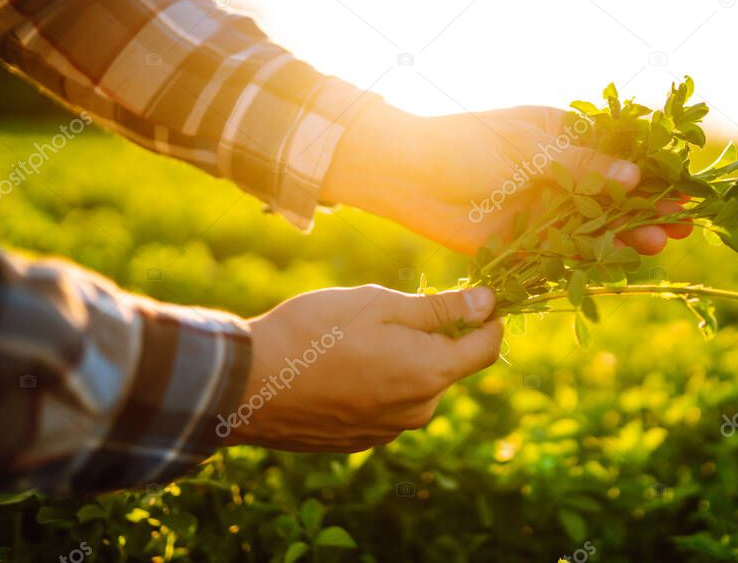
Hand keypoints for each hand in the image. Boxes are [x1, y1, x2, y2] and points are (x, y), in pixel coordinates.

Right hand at [222, 285, 499, 451]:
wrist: (247, 386)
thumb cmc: (314, 333)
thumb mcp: (380, 305)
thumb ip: (439, 308)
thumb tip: (487, 304)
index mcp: (429, 373)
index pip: (487, 348)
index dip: (489, 319)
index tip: (477, 297)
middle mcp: (418, 410)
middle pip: (448, 367)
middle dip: (434, 337)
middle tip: (390, 311)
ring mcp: (389, 430)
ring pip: (416, 385)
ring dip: (403, 360)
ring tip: (354, 339)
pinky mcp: (362, 440)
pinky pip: (387, 405)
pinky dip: (377, 383)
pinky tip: (339, 367)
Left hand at [321, 102, 691, 254]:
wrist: (408, 176)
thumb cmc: (465, 144)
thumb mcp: (526, 148)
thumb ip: (579, 166)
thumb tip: (633, 180)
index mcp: (565, 134)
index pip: (622, 149)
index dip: (656, 166)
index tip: (687, 181)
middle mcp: (563, 171)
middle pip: (619, 191)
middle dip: (652, 205)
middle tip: (685, 222)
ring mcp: (549, 206)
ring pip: (601, 223)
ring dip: (630, 233)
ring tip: (660, 243)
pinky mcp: (530, 238)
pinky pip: (571, 250)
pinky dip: (596, 257)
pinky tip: (622, 263)